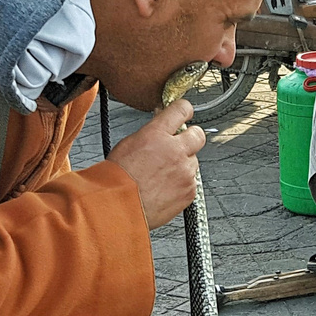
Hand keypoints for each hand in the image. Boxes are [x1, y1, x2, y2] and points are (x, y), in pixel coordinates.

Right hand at [107, 100, 205, 229]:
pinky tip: (165, 188)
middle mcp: (175, 150)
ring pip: (193, 161)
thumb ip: (151, 133)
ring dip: (183, 165)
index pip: (181, 110)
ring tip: (163, 175)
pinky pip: (191, 182)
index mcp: (158, 134)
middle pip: (198, 135)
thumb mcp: (129, 144)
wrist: (118, 206)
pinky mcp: (189, 191)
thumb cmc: (117, 178)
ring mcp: (185, 171)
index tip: (186, 112)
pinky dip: (182, 185)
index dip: (184, 109)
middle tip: (181, 144)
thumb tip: (160, 127)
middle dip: (191, 138)